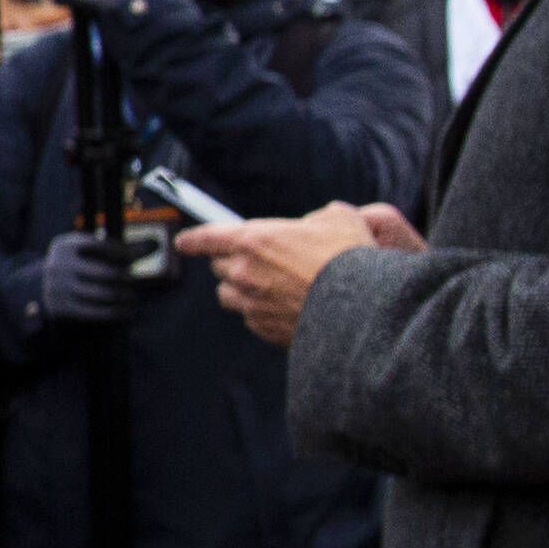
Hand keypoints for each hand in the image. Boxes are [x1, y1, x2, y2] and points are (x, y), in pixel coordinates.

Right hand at [32, 229, 140, 330]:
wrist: (41, 285)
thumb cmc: (78, 264)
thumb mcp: (91, 251)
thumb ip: (122, 249)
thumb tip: (157, 245)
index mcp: (66, 245)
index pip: (104, 246)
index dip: (124, 252)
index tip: (133, 259)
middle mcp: (59, 265)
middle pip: (106, 272)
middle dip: (125, 278)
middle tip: (132, 281)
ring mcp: (57, 287)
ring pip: (103, 293)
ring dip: (123, 296)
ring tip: (131, 297)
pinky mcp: (60, 307)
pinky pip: (94, 311)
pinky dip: (114, 312)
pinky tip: (125, 311)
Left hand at [181, 202, 418, 347]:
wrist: (364, 308)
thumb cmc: (350, 258)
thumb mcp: (338, 218)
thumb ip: (313, 219)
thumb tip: (312, 226)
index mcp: (254, 240)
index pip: (206, 237)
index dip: (193, 239)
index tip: (184, 242)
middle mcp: (244, 272)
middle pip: (219, 267)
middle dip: (232, 262)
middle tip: (257, 260)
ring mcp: (251, 304)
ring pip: (229, 295)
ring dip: (241, 289)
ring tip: (268, 285)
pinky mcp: (263, 329)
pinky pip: (251, 318)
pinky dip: (261, 312)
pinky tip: (285, 307)